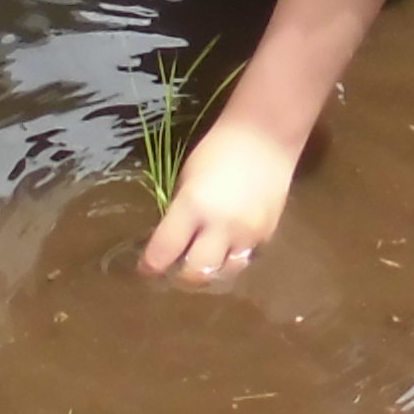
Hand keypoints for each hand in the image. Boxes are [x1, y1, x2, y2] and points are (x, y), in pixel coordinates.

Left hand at [144, 110, 301, 279]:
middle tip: (175, 268)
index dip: (151, 266)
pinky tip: (226, 247)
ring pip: (224, 274)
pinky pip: (245, 258)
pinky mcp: (267, 235)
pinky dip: (232, 257)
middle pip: (196, 274)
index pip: (164, 251)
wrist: (266, 136)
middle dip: (182, 276)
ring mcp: (247, 234)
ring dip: (210, 271)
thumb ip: (181, 212)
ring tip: (202, 261)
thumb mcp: (188, 178)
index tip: (146, 269)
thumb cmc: (218, 149)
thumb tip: (173, 241)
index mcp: (193, 206)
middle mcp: (220, 226)